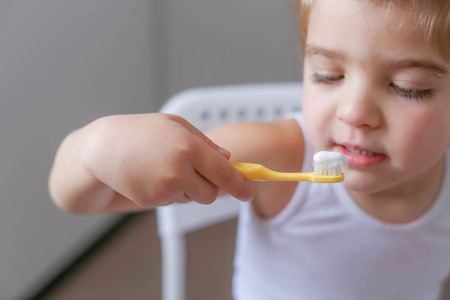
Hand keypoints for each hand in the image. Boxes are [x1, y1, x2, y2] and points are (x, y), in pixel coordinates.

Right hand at [83, 113, 254, 207]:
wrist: (101, 149)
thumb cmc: (139, 131)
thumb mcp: (175, 125)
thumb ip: (205, 144)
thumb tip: (227, 158)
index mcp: (188, 147)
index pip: (224, 173)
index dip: (239, 185)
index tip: (248, 193)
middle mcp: (179, 170)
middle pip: (211, 193)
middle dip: (210, 186)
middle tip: (197, 171)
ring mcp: (165, 188)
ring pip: (193, 198)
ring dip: (189, 188)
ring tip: (166, 167)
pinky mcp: (152, 200)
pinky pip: (174, 201)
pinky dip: (171, 192)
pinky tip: (154, 176)